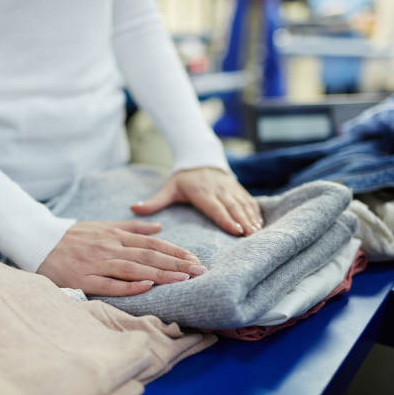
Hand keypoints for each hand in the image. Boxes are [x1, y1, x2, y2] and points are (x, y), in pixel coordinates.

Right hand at [36, 220, 205, 295]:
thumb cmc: (74, 236)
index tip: (194, 259)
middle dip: (175, 264)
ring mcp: (97, 263)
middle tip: (198, 272)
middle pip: (148, 256)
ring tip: (182, 279)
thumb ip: (131, 228)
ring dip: (160, 274)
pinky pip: (109, 283)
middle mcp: (109, 248)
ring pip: (133, 268)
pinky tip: (146, 286)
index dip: (174, 252)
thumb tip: (158, 228)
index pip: (152, 244)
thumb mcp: (103, 226)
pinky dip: (128, 285)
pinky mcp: (84, 279)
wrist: (39, 240)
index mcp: (115, 236)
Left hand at [131, 167, 262, 235]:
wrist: (199, 158)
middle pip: (232, 206)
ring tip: (257, 233)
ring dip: (251, 218)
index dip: (226, 218)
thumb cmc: (183, 179)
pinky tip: (260, 224)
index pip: (215, 206)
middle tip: (250, 236)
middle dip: (243, 221)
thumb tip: (133, 208)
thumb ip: (154, 201)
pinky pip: (248, 200)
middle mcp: (218, 189)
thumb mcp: (168, 188)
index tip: (235, 230)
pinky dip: (255, 212)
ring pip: (243, 203)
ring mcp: (230, 188)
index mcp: (201, 191)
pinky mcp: (237, 188)